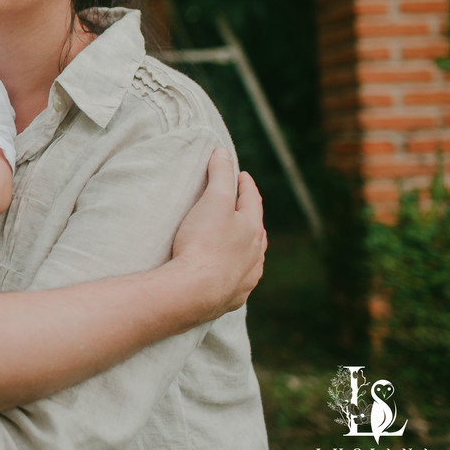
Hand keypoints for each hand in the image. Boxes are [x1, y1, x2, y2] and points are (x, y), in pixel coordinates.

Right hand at [169, 148, 265, 318]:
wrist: (194, 291)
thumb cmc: (203, 243)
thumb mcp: (212, 200)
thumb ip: (220, 174)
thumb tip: (224, 152)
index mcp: (252, 228)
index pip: (251, 199)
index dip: (245, 184)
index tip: (241, 175)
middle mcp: (255, 253)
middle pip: (256, 229)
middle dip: (249, 215)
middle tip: (241, 206)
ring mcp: (246, 277)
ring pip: (252, 257)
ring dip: (246, 246)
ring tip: (238, 241)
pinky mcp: (232, 296)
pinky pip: (239, 280)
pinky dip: (236, 271)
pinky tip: (229, 273)